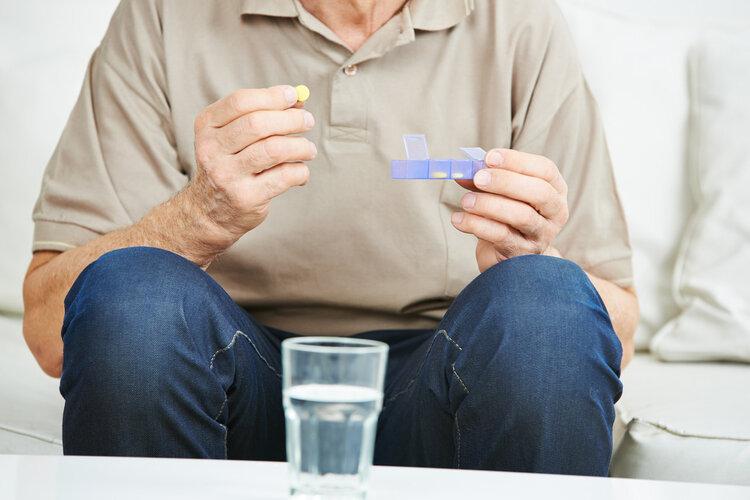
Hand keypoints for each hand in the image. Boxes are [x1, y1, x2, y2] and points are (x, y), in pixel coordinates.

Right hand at [186, 85, 316, 250]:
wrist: (209, 212)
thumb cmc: (230, 164)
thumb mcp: (233, 136)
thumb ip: (262, 115)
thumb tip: (299, 99)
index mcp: (207, 126)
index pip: (240, 102)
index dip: (272, 96)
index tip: (293, 96)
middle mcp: (212, 150)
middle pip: (258, 124)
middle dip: (290, 119)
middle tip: (308, 121)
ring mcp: (227, 175)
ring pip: (273, 150)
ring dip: (300, 146)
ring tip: (309, 149)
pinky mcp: (246, 198)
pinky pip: (284, 176)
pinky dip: (300, 171)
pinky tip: (300, 172)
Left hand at [451, 149, 568, 271]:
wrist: (511, 258)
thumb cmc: (506, 217)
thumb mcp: (499, 194)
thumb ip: (484, 180)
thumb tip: (463, 171)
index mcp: (555, 189)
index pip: (544, 169)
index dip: (517, 161)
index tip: (489, 157)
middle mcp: (556, 212)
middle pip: (538, 192)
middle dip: (505, 181)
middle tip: (478, 178)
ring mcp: (542, 235)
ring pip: (521, 216)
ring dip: (489, 205)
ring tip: (465, 201)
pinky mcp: (523, 253)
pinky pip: (502, 236)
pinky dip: (477, 225)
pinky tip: (458, 219)